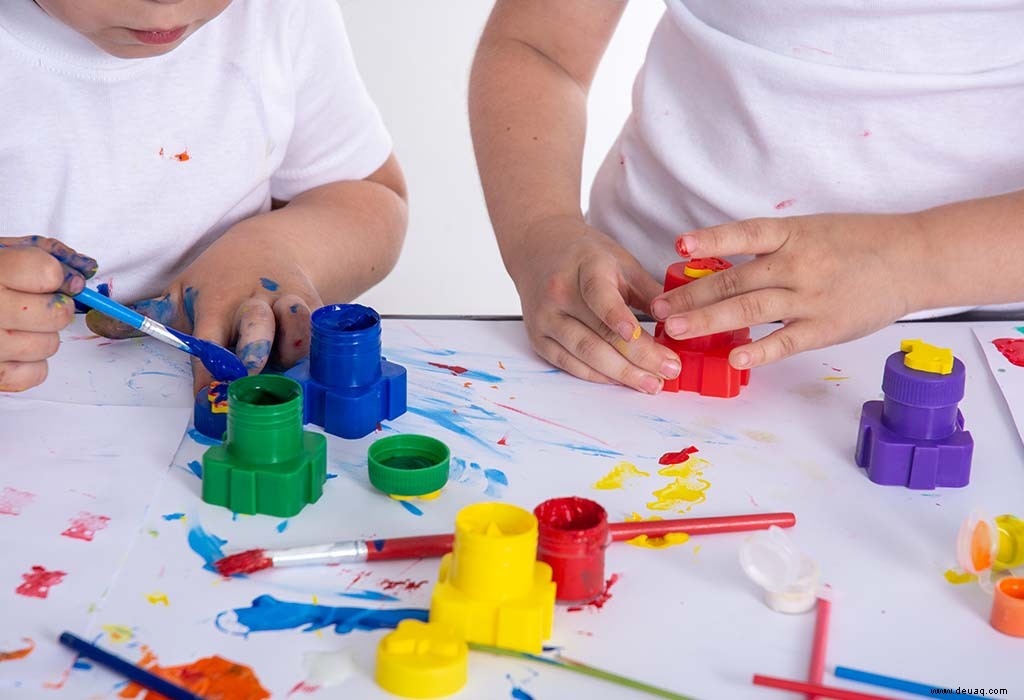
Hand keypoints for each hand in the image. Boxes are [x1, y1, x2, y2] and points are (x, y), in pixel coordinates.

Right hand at [0, 236, 96, 390]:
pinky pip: (37, 373)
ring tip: (17, 323)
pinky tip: (12, 345)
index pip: (49, 274)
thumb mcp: (5, 250)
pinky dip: (32, 362)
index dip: (61, 275)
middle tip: (36, 302)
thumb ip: (47, 253)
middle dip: (56, 306)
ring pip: (50, 345)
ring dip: (43, 335)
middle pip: (57, 314)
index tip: (55, 278)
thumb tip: (84, 271)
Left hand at [87, 228, 322, 392]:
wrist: (275, 244)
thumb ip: (146, 316)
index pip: (209, 341)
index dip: (210, 373)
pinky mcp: (313, 307)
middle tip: (247, 380)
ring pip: (293, 328)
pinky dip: (316, 344)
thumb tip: (95, 325)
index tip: (207, 400)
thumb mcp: (182, 290)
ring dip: (289, 351)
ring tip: (284, 372)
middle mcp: (251, 302)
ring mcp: (284, 303)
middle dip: (252, 357)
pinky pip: (318, 328)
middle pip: (254, 332)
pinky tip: (311, 364)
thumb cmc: (222, 276)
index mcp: (215, 302)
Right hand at [511, 216, 681, 392]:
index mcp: (584, 267)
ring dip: (621, 374)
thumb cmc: (585, 256)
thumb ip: (649, 291)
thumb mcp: (622, 261)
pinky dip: (598, 376)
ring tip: (651, 383)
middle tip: (669, 370)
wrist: (538, 249)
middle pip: (598, 333)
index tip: (639, 335)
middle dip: (638, 357)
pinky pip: (570, 364)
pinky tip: (622, 380)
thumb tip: (680, 322)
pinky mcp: (538, 339)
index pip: (599, 295)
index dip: (617, 317)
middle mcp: (558, 294)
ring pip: (584, 354)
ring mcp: (545, 319)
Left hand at [651, 213, 926, 367]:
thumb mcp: (812, 229)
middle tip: (656, 310)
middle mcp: (797, 263)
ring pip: (750, 310)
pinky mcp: (825, 327)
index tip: (678, 247)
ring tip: (675, 330)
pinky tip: (734, 357)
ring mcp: (810, 297)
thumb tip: (720, 263)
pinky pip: (786, 341)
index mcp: (792, 234)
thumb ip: (771, 246)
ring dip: (708, 321)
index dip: (710, 240)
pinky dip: (759, 351)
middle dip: (690, 297)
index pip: (743, 235)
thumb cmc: (858, 242)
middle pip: (734, 281)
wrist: (913, 258)